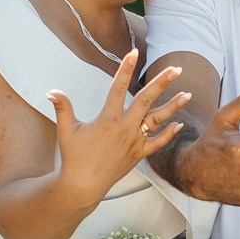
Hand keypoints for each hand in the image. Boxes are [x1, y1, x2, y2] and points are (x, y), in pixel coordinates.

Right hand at [48, 51, 189, 197]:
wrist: (83, 185)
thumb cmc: (73, 157)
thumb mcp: (66, 130)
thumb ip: (62, 107)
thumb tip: (51, 91)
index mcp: (107, 119)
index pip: (118, 88)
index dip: (125, 69)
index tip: (133, 53)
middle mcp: (124, 128)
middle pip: (146, 100)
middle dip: (162, 83)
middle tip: (176, 69)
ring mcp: (134, 142)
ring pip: (158, 121)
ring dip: (173, 106)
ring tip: (188, 93)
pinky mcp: (138, 154)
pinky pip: (157, 143)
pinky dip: (169, 134)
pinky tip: (179, 124)